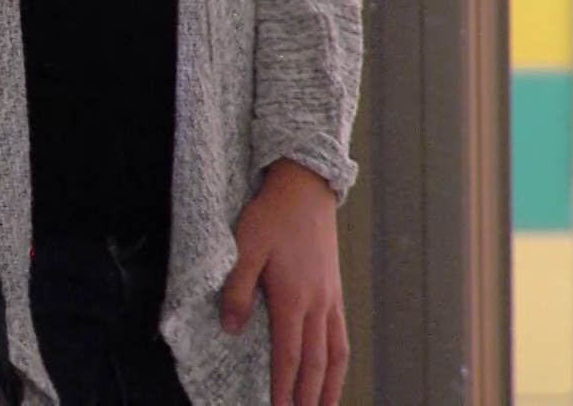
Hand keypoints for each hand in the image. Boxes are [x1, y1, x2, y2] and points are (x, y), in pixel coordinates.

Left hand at [219, 159, 348, 405]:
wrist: (305, 187)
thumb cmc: (271, 215)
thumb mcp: (244, 246)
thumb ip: (237, 288)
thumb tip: (230, 328)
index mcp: (293, 297)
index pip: (288, 354)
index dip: (283, 386)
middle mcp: (317, 303)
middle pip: (317, 362)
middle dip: (309, 396)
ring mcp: (330, 297)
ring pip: (336, 352)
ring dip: (331, 385)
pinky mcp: (334, 289)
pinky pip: (341, 333)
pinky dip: (339, 359)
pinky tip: (334, 368)